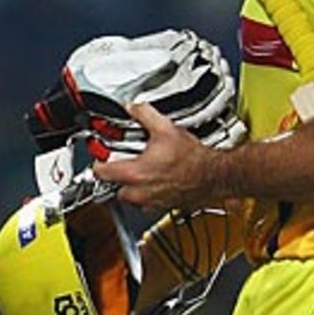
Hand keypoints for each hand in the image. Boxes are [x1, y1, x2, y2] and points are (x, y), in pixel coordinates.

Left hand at [92, 103, 218, 210]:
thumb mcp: (165, 128)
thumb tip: (133, 107)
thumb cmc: (193, 160)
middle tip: (126, 162)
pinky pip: (146, 203)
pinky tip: (157, 178)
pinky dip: (147, 192)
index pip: (100, 173)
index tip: (104, 155)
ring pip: (130, 198)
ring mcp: (151, 203)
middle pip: (114, 188)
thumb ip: (144, 114)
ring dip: (132, 186)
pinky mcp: (162, 207)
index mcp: (134, 174)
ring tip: (143, 170)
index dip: (100, 161)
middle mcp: (140, 193)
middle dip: (117, 176)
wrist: (213, 176)